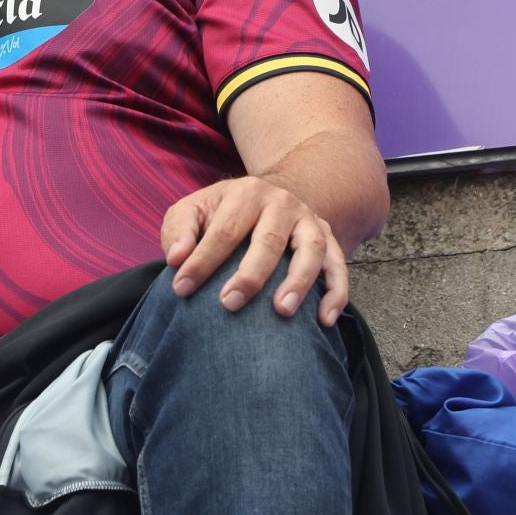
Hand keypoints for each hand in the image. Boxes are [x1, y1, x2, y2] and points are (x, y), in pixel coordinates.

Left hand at [160, 177, 347, 326]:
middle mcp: (282, 204)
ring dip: (299, 281)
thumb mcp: (193, 210)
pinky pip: (339, 267)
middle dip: (250, 275)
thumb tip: (177, 257)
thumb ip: (179, 230)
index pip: (224, 231)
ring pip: (311, 250)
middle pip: (270, 240)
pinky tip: (325, 319)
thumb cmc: (222, 213)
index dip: (201, 262)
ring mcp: (309, 221)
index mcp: (246, 194)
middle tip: (229, 304)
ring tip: (282, 311)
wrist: (270, 196)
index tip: (181, 289)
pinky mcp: (330, 240)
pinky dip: (336, 293)